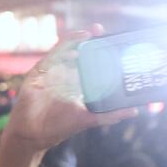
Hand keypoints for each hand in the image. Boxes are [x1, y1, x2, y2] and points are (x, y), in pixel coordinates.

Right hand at [1, 33, 133, 151]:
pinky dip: (62, 49)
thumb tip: (133, 111)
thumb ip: (109, 115)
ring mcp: (50, 72)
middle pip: (77, 52)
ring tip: (90, 33)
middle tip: (101, 30)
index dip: (99, 51)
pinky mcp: (38, 73)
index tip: (112, 41)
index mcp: (76, 83)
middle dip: (89, 40)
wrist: (33, 135)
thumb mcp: (88, 119)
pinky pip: (51, 56)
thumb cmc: (58, 127)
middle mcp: (63, 74)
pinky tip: (75, 48)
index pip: (89, 62)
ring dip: (76, 40)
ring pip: (64, 50)